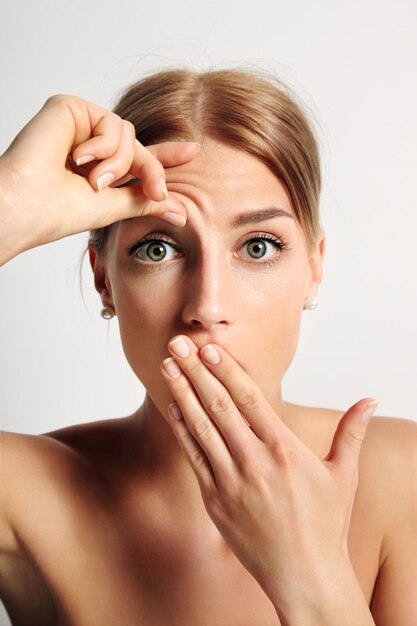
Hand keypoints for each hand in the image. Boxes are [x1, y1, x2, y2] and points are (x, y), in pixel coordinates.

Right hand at [0, 94, 198, 259]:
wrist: (30, 206)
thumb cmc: (61, 211)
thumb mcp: (116, 207)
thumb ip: (147, 201)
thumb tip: (182, 212)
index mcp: (98, 167)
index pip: (137, 159)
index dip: (164, 157)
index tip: (193, 152)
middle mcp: (89, 144)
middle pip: (139, 146)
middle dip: (151, 170)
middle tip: (157, 192)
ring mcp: (79, 126)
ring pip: (128, 135)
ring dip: (119, 163)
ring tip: (94, 181)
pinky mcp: (70, 108)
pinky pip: (110, 123)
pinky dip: (102, 146)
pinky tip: (77, 158)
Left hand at [160, 335, 377, 604]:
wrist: (304, 576)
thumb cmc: (326, 525)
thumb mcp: (344, 475)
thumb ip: (351, 433)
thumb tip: (370, 400)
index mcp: (285, 451)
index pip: (251, 399)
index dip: (227, 370)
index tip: (209, 348)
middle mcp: (255, 463)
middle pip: (219, 406)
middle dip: (196, 371)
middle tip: (177, 343)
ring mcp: (231, 482)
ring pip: (201, 428)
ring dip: (182, 393)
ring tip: (167, 366)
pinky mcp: (215, 501)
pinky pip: (194, 458)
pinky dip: (183, 430)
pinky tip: (172, 408)